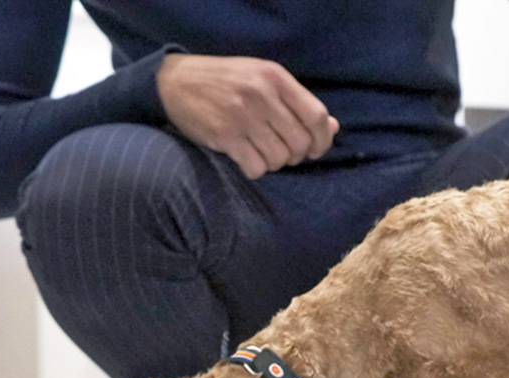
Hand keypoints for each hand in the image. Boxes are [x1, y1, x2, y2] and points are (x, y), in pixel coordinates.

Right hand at [156, 54, 339, 178]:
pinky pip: (256, 168)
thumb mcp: (262, 80)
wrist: (175, 82)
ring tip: (262, 152)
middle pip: (300, 142)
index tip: (316, 149)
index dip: (322, 140)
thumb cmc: (226, 82)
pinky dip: (255, 170)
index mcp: (275, 77)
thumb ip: (296, 102)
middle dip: (296, 155)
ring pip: (279, 158)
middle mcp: (261, 95)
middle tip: (283, 152)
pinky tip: (246, 158)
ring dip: (274, 163)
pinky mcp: (225, 136)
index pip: (316, 116)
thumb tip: (332, 128)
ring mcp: (242, 116)